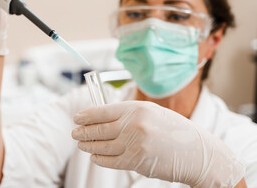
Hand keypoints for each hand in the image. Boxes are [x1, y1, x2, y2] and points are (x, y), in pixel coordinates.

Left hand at [72, 101, 244, 186]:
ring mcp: (135, 144)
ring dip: (88, 145)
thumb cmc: (173, 129)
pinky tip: (95, 156)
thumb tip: (101, 117)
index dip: (86, 115)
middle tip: (74, 133)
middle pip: (99, 129)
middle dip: (82, 131)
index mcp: (137, 108)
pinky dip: (99, 159)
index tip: (76, 118)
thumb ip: (127, 113)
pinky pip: (110, 161)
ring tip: (81, 144)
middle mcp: (134, 125)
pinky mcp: (136, 162)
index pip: (102, 111)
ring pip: (102, 146)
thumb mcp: (151, 112)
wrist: (196, 152)